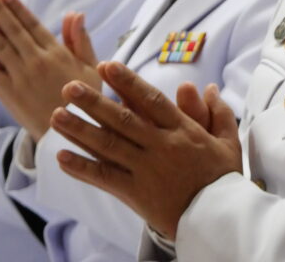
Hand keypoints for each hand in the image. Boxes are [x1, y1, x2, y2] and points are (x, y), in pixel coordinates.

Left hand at [0, 0, 100, 140]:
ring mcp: (20, 77)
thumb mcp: (91, 68)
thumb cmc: (84, 99)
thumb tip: (76, 14)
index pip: (32, 24)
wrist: (73, 132)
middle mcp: (36, 61)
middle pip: (11, 30)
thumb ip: (81, 40)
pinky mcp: (9, 95)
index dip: (16, 8)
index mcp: (56, 53)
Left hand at [51, 62, 241, 238]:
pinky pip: (105, 178)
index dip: (127, 82)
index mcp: (181, 130)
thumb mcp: (228, 141)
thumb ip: (218, 112)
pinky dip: (82, 168)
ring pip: (108, 145)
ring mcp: (146, 170)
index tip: (107, 66)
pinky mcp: (136, 193)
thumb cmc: (223, 178)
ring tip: (56, 115)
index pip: (150, 99)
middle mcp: (160, 146)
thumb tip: (207, 87)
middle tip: (69, 87)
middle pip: (122, 119)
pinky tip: (61, 156)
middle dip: (94, 102)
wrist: (218, 218)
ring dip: (80, 129)